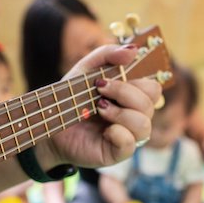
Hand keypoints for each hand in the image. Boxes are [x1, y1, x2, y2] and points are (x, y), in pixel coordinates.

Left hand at [47, 44, 159, 168]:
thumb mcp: (86, 69)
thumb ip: (108, 54)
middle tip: (100, 90)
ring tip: (99, 109)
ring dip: (121, 113)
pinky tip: (104, 131)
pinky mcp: (118, 152)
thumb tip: (134, 50)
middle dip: (125, 92)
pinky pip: (131, 143)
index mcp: (132, 96)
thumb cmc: (71, 97)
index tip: (108, 78)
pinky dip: (119, 133)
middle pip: (151, 102)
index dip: (137, 80)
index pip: (153, 87)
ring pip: (144, 123)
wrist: (50, 122)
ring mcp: (128, 135)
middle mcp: (134, 115)